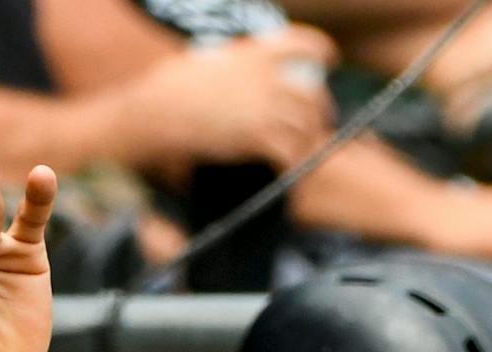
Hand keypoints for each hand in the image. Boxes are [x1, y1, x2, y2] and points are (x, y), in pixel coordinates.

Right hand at [134, 28, 336, 170]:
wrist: (161, 110)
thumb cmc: (176, 84)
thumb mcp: (211, 58)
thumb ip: (236, 59)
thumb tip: (241, 59)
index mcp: (255, 54)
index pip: (302, 44)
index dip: (322, 50)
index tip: (330, 58)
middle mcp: (266, 81)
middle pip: (313, 95)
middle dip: (322, 108)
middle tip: (322, 117)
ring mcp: (265, 110)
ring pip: (306, 127)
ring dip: (309, 138)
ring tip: (306, 146)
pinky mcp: (258, 138)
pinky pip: (290, 153)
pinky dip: (293, 162)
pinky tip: (289, 167)